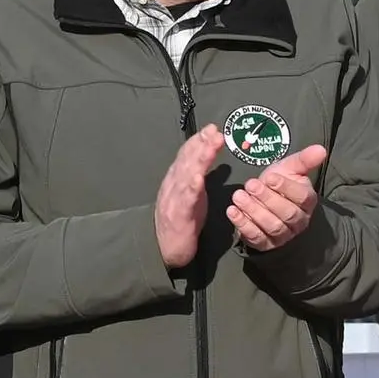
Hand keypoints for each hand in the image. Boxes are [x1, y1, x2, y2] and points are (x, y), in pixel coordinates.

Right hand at [155, 124, 226, 269]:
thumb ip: (200, 175)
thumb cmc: (182, 221)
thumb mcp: (194, 194)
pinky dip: (190, 186)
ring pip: (186, 174)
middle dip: (200, 144)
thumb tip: (210, 155)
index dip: (198, 141)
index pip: (187, 155)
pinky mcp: (178, 215)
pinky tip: (198, 177)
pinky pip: (185, 199)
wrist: (164, 248)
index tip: (212, 129)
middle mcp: (173, 185)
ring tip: (210, 145)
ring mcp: (174, 199)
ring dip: (199, 159)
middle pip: (187, 160)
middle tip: (214, 131)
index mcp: (177, 179)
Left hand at [225, 145, 328, 252]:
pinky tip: (232, 211)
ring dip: (254, 211)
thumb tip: (321, 149)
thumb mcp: (290, 168)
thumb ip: (304, 159)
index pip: (302, 197)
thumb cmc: (278, 184)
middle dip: (267, 198)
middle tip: (250, 185)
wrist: (264, 204)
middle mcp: (299, 220)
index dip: (286, 187)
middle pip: (287, 213)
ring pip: (272, 226)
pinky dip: (243, 224)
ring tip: (238, 196)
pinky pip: (257, 237)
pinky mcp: (266, 244)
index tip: (270, 177)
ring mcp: (283, 235)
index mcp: (307, 201)